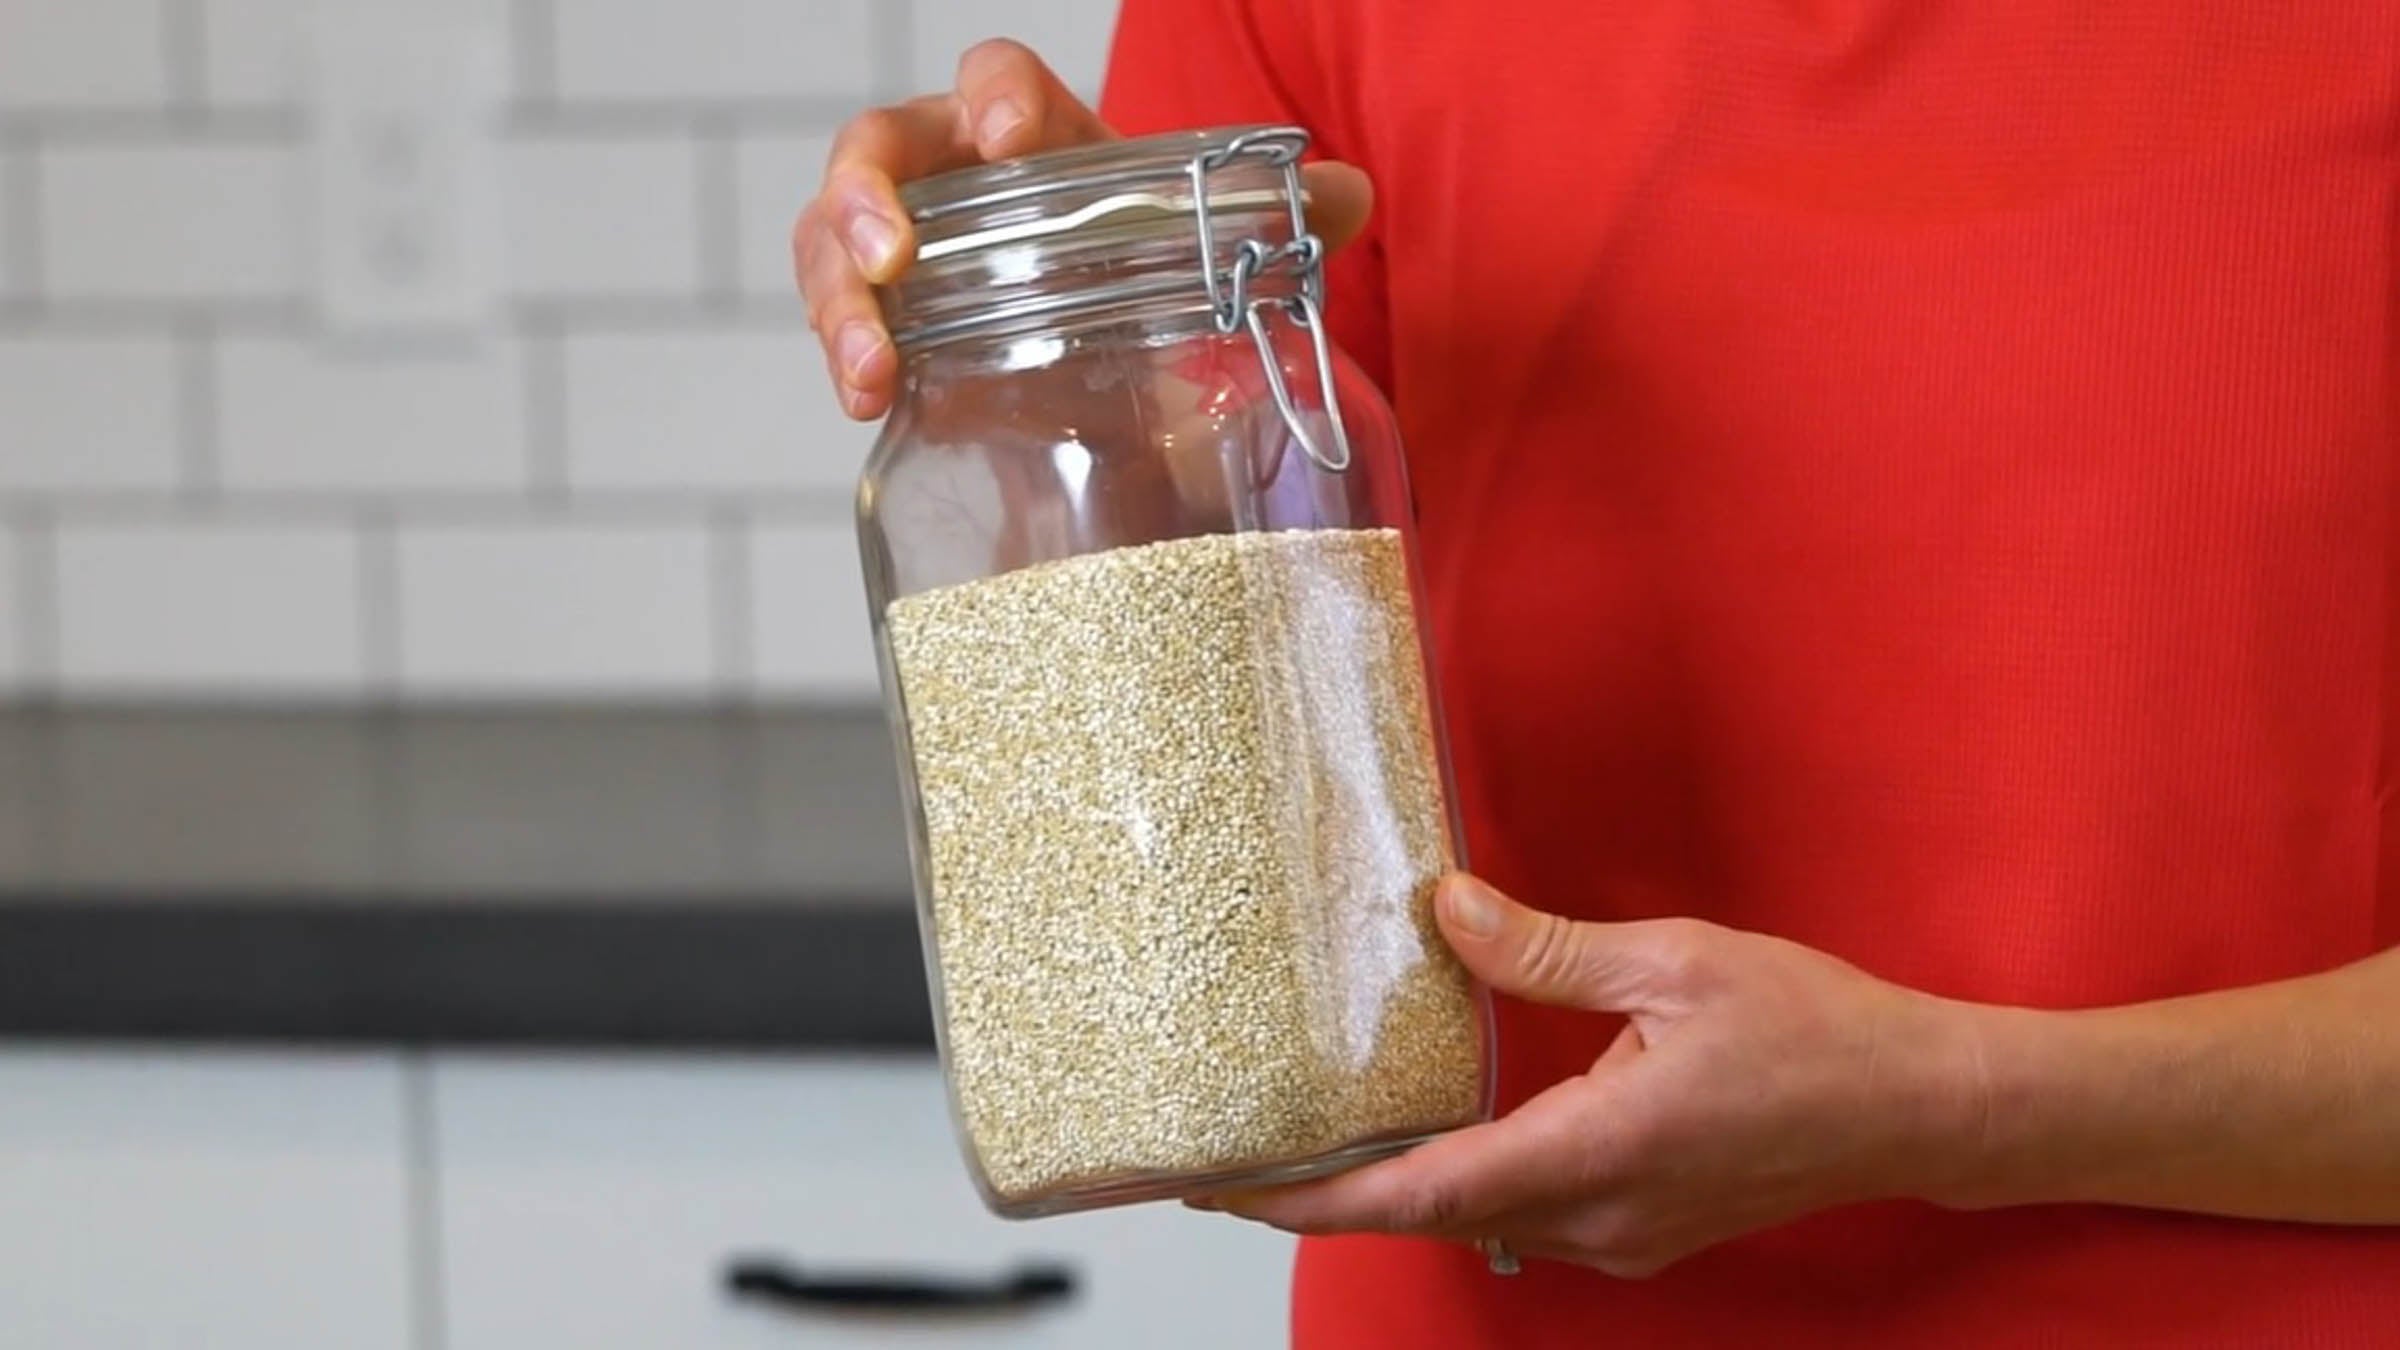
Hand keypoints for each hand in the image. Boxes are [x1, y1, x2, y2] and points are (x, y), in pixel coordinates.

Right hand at [794, 39, 1375, 419]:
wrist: (1119, 341)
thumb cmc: (1147, 262)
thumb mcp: (1204, 243)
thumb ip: (1279, 221)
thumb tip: (1349, 196)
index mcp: (1037, 140)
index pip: (996, 78)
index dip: (995, 94)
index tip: (1010, 136)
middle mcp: (956, 180)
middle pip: (879, 149)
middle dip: (868, 196)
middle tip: (891, 261)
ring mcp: (909, 254)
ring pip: (831, 241)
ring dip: (839, 301)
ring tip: (867, 373)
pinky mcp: (891, 327)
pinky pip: (843, 321)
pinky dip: (846, 359)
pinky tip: (866, 404)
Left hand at [1205, 874, 1987, 1276]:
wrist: (1916, 1106)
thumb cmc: (1815, 1032)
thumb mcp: (1674, 962)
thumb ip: (1547, 949)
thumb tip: (1444, 913)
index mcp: (1597, 1151)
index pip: (1422, 1193)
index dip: (1314, 1198)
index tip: (1231, 1184)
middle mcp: (1599, 1217)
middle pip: (1432, 1216)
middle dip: (1329, 1195)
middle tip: (1239, 1154)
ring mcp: (1623, 1237)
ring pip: (1479, 1221)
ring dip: (1396, 1190)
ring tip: (1315, 1142)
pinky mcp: (1643, 1230)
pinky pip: (1528, 1217)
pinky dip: (1463, 1184)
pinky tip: (1433, 1137)